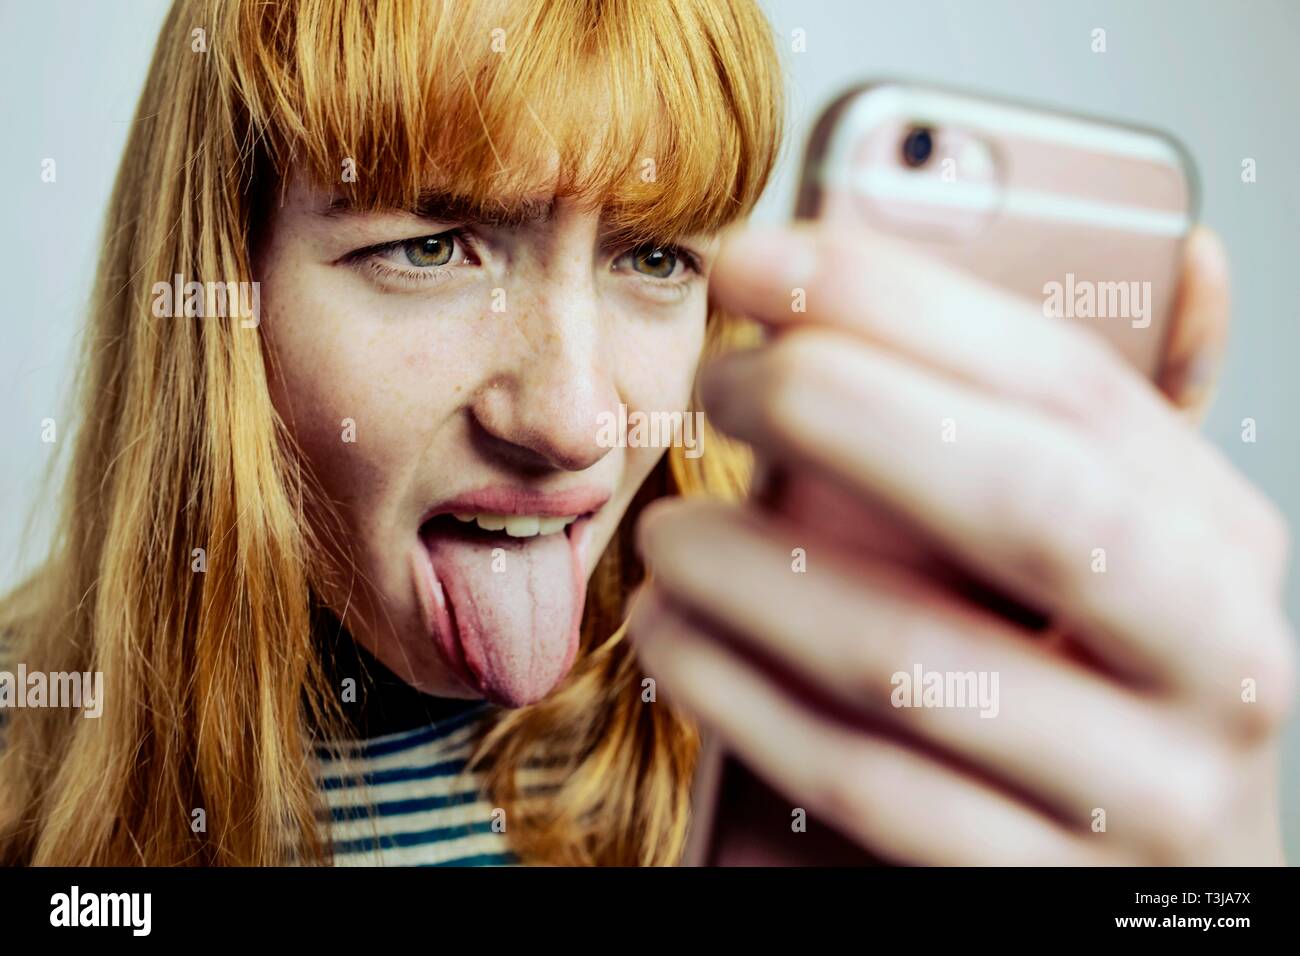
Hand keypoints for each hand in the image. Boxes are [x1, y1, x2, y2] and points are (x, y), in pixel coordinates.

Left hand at [628, 223, 1296, 864]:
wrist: (1149, 893)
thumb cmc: (1109, 685)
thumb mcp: (1135, 548)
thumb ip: (1126, 422)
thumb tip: (1182, 252)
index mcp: (1219, 542)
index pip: (1066, 382)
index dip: (896, 303)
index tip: (756, 260)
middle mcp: (1216, 662)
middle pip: (1015, 499)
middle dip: (833, 413)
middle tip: (712, 385)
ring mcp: (1141, 798)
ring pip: (912, 660)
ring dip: (751, 575)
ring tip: (666, 530)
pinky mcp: (1038, 896)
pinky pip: (864, 787)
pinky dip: (744, 703)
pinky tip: (676, 643)